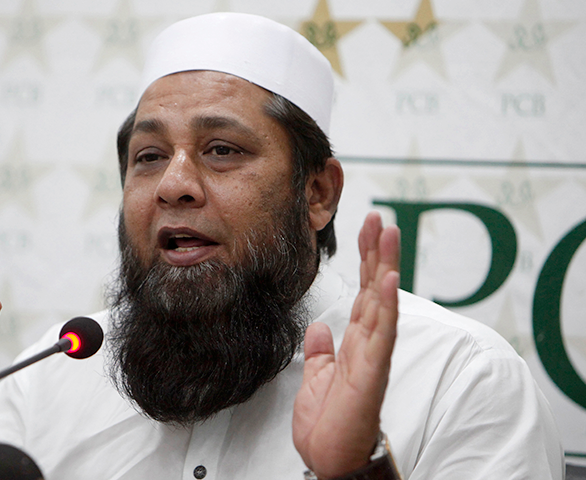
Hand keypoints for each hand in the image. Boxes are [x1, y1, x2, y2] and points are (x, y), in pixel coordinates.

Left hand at [293, 211, 399, 478]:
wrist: (329, 459)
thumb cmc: (328, 424)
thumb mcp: (317, 378)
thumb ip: (322, 351)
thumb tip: (320, 327)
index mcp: (355, 343)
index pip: (364, 292)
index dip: (365, 260)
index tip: (366, 228)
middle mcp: (368, 344)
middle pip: (376, 288)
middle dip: (377, 251)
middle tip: (379, 216)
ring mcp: (373, 356)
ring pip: (382, 302)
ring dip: (385, 266)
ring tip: (389, 232)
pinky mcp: (372, 372)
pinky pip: (381, 333)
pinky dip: (386, 305)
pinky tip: (388, 280)